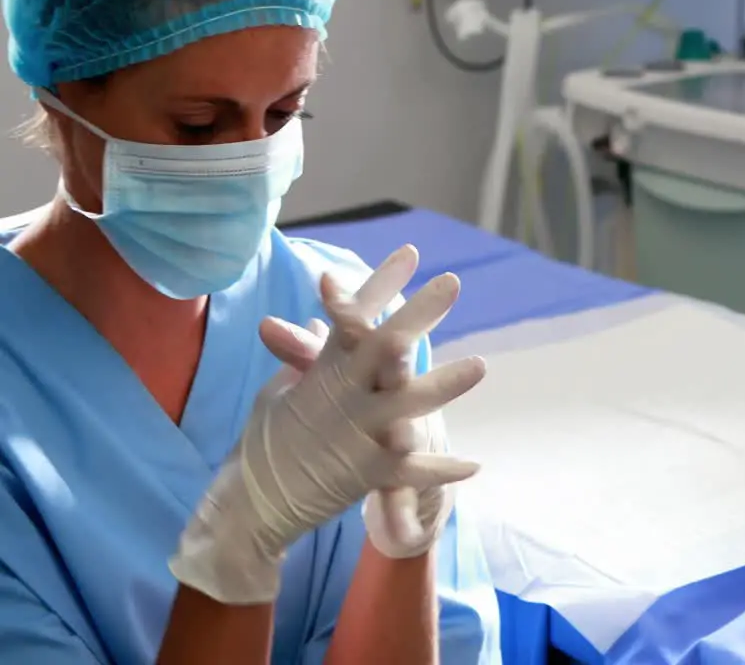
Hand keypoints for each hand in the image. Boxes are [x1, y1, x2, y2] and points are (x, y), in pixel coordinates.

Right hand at [170, 246, 484, 603]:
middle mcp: (342, 396)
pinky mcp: (366, 473)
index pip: (351, 318)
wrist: (250, 503)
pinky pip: (412, 471)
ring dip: (444, 384)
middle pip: (385, 346)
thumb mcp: (282, 391)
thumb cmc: (266, 442)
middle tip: (451, 283)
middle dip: (419, 313)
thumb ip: (309, 357)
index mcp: (322, 372)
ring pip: (407, 403)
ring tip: (480, 365)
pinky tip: (474, 464)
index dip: (379, 285)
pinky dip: (441, 469)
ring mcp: (356, 434)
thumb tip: (323, 321)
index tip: (409, 254)